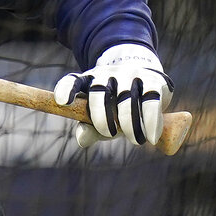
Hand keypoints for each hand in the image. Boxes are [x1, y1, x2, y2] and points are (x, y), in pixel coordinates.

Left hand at [53, 44, 173, 148]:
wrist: (148, 81)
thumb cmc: (117, 106)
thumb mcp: (101, 119)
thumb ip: (89, 129)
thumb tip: (82, 139)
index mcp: (87, 81)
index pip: (72, 82)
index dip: (65, 90)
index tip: (62, 102)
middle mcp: (106, 74)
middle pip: (99, 92)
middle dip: (102, 118)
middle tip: (110, 133)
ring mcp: (129, 74)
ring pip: (126, 98)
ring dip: (129, 124)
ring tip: (135, 140)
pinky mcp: (153, 80)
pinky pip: (150, 102)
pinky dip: (150, 122)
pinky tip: (150, 138)